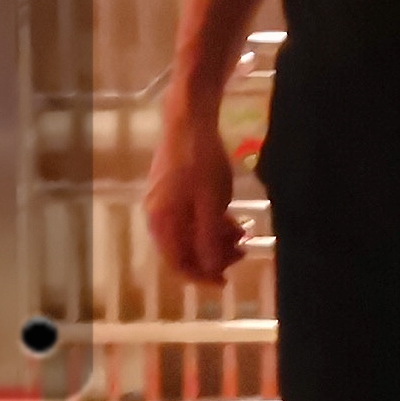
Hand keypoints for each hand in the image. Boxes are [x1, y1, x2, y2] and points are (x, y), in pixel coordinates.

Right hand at [142, 94, 244, 285]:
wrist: (190, 118)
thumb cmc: (201, 161)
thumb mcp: (211, 204)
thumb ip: (209, 239)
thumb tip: (210, 270)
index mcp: (162, 223)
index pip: (178, 264)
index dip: (202, 277)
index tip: (226, 282)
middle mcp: (157, 216)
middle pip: (184, 250)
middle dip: (213, 256)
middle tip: (242, 251)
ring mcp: (162, 202)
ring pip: (189, 233)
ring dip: (214, 239)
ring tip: (241, 233)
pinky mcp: (171, 189)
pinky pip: (189, 217)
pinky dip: (209, 223)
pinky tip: (229, 218)